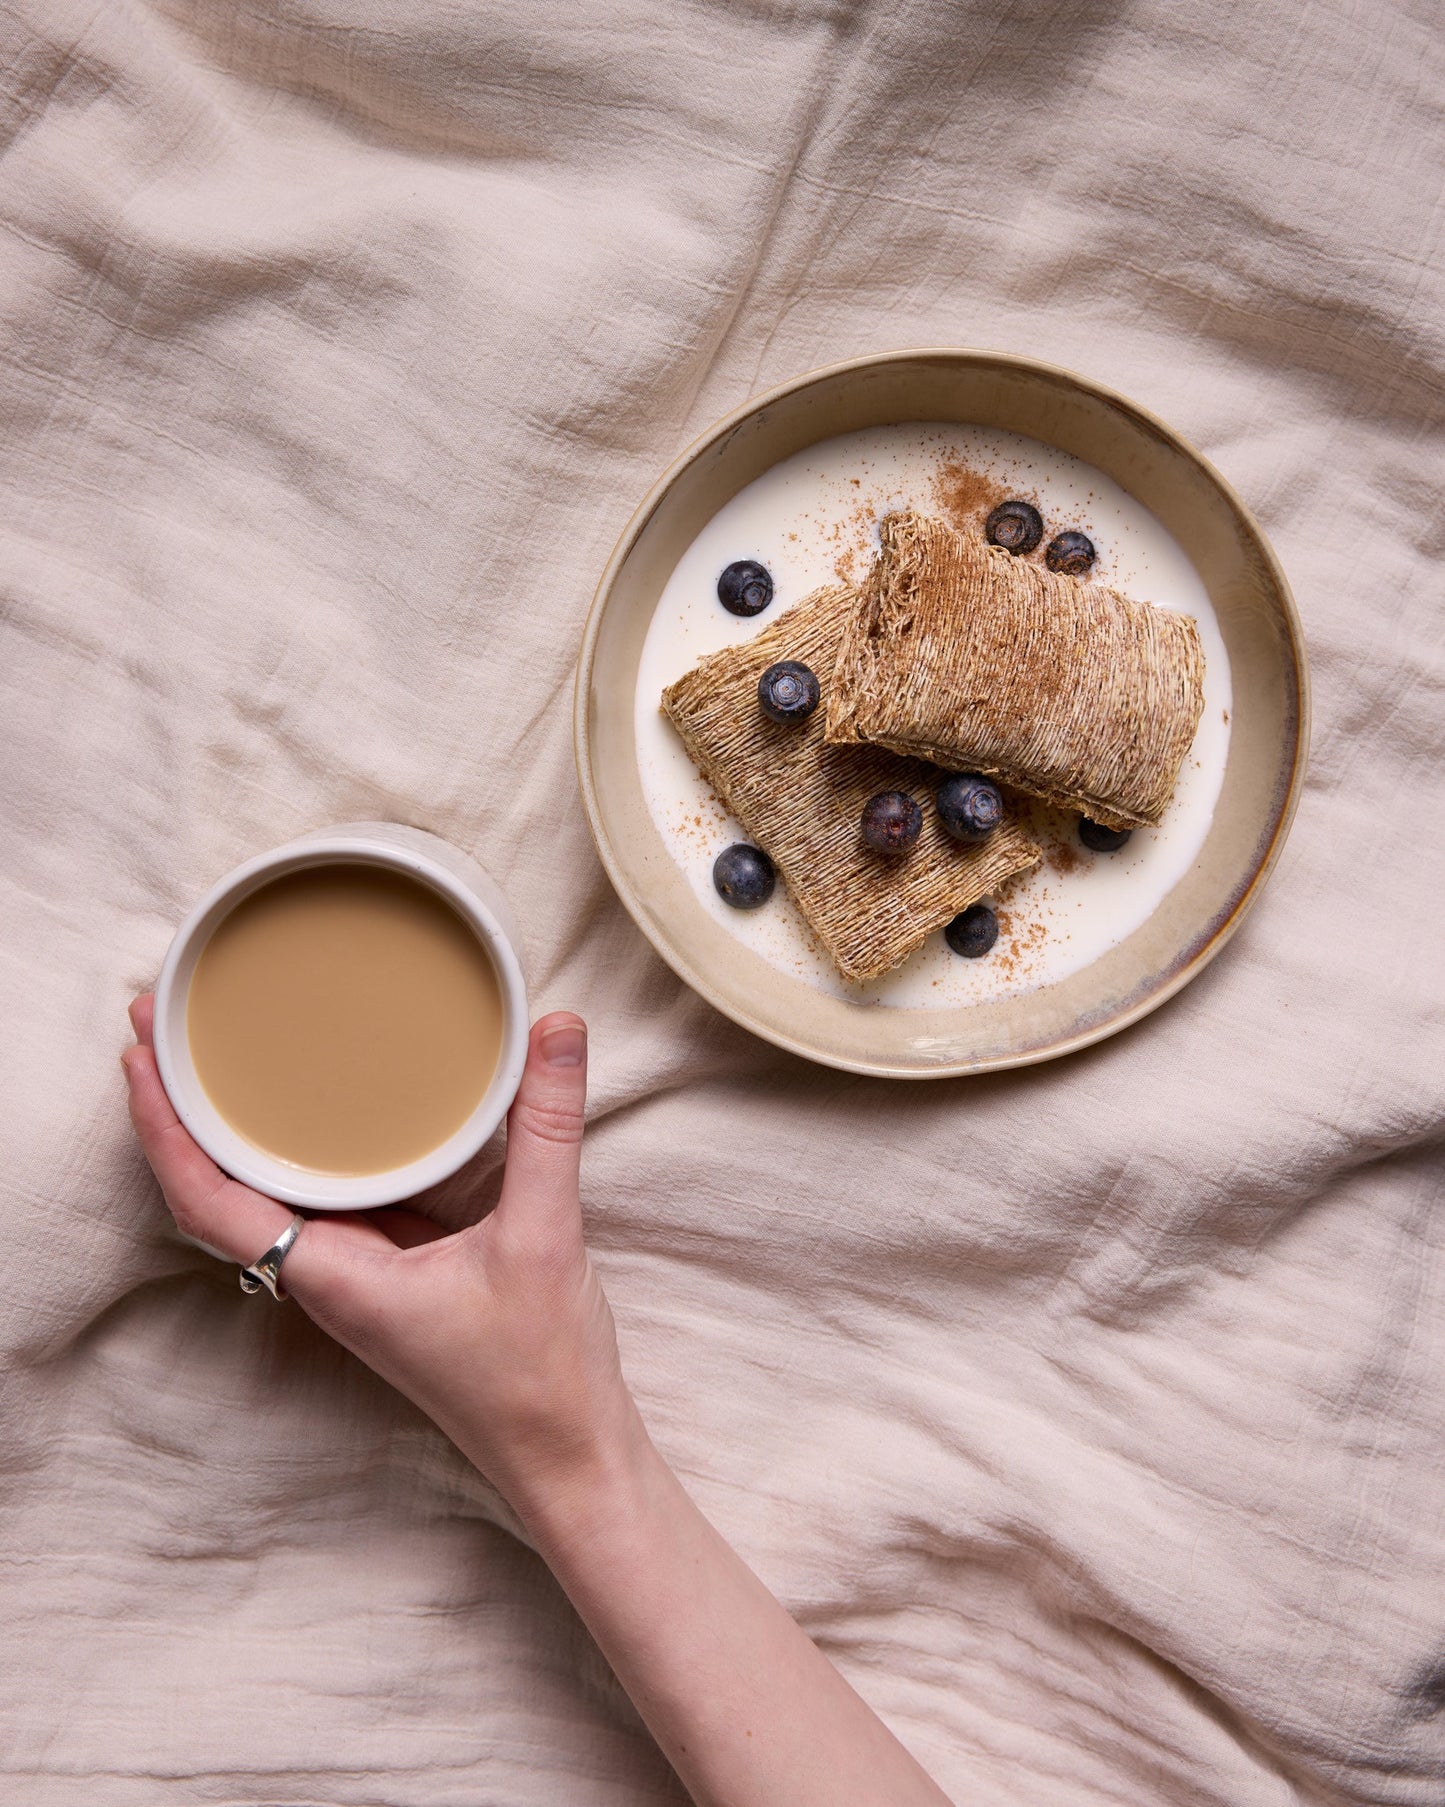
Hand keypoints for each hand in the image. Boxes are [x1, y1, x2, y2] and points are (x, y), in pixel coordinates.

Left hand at [122, 995, 640, 1520]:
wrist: (566, 1456)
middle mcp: (328, 1276)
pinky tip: (312, 1112)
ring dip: (228, 1131)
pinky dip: (295, 1152)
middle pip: (216, 1191)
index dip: (164, 1128)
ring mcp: (356, 1276)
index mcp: (334, 1277)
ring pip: (264, 1197)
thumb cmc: (539, 1375)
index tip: (140, 1055)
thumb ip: (547, 1128)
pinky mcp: (389, 1272)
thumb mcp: (544, 1236)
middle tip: (160, 1023)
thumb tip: (557, 1027)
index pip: (210, 1201)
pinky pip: (322, 1201)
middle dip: (180, 1111)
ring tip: (209, 1053)